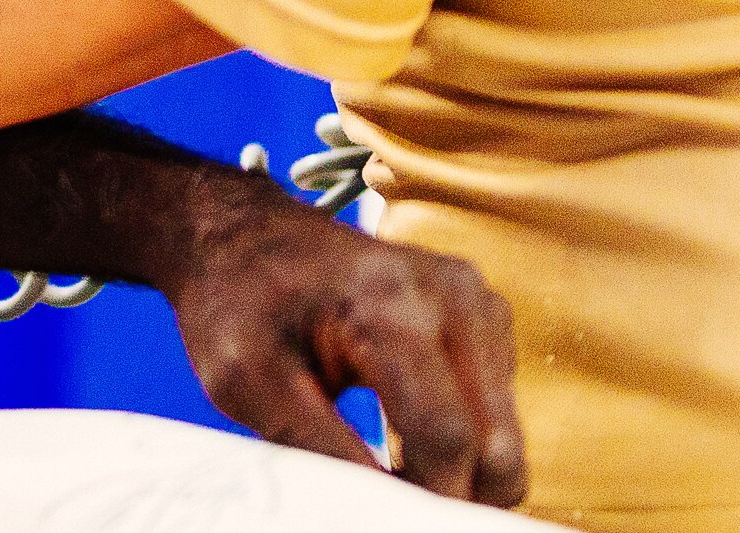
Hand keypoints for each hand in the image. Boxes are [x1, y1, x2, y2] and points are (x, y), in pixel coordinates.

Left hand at [163, 185, 525, 506]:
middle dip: (455, 493)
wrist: (239, 234)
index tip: (385, 517)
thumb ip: (319, 450)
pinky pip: (496, 404)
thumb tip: (378, 513)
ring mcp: (475, 299)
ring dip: (461, 466)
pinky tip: (407, 428)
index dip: (426, 501)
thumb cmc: (235, 301)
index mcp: (392, 307)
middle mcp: (452, 296)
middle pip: (497, 445)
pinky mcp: (482, 311)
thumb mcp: (248, 382)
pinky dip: (464, 433)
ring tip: (392, 464)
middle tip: (393, 502)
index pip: (447, 439)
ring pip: (504, 432)